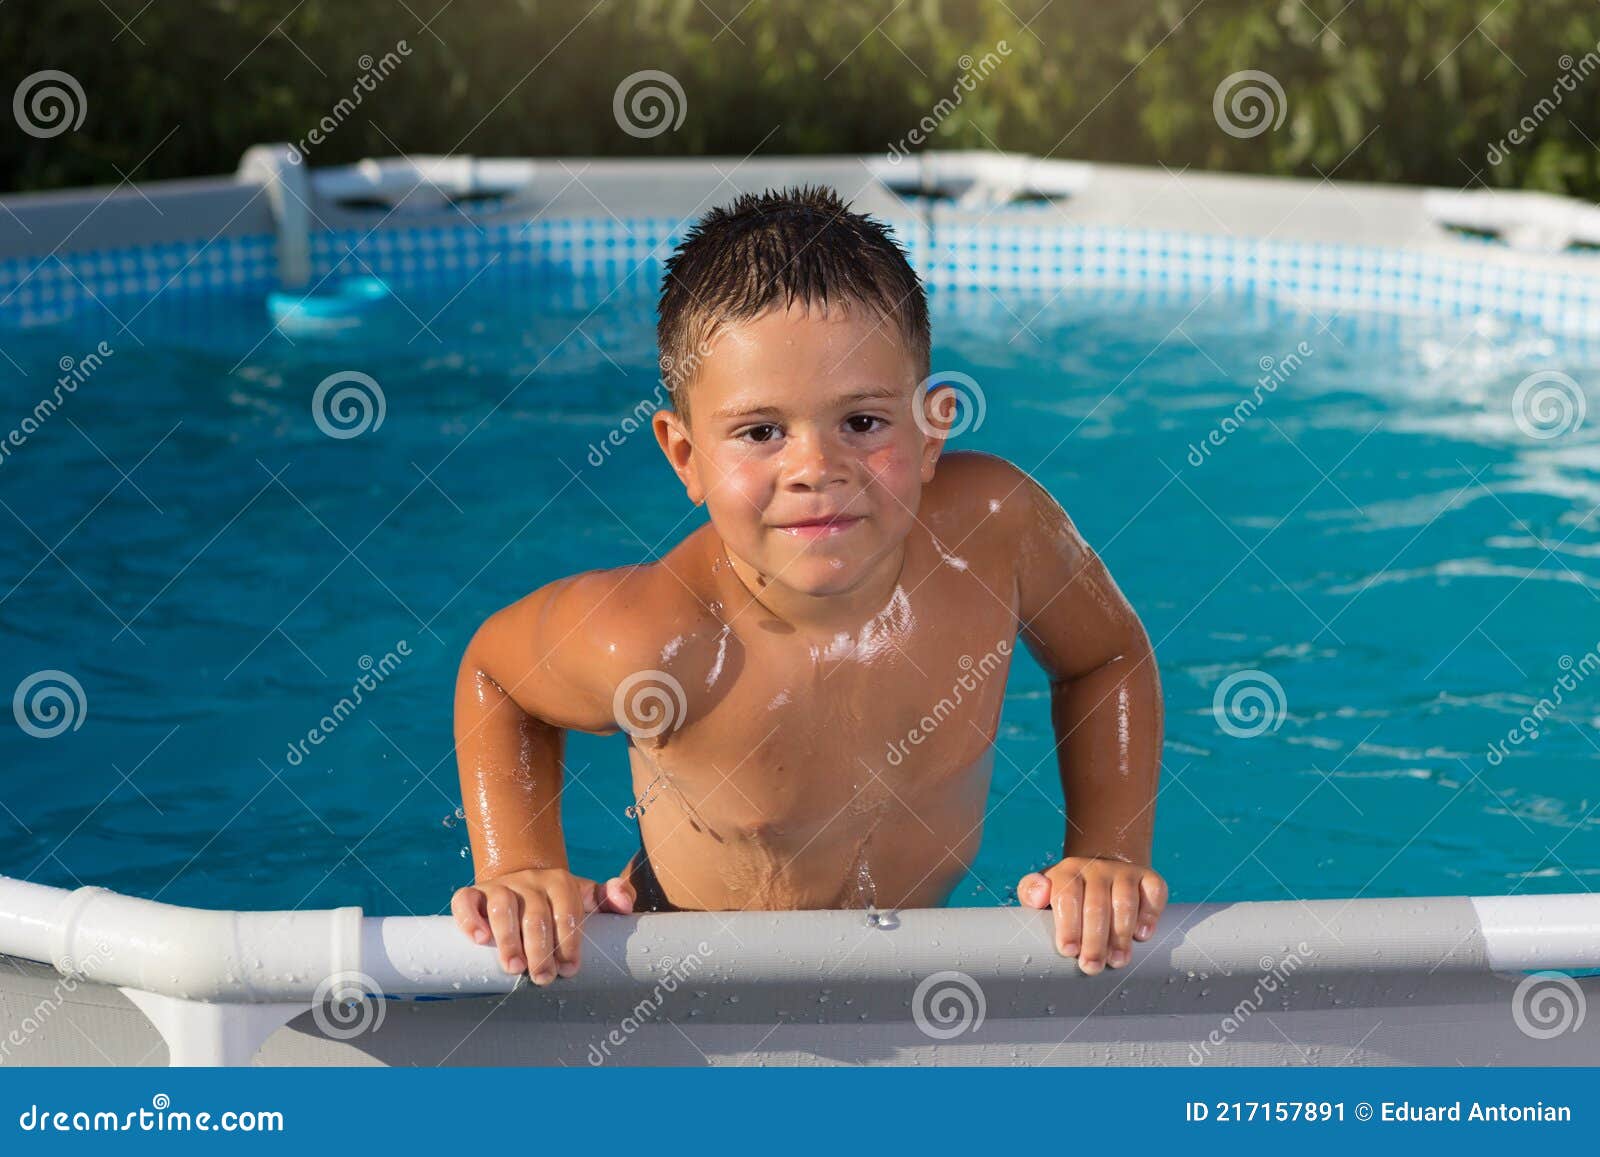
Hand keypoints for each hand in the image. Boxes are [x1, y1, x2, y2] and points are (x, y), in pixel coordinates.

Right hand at [451, 868, 635, 983]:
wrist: (522, 884)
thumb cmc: (558, 902)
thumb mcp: (587, 898)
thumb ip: (614, 898)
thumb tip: (623, 903)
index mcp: (560, 882)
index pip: (567, 910)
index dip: (569, 941)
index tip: (569, 970)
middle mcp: (530, 881)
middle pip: (535, 914)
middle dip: (541, 950)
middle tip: (542, 978)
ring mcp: (500, 886)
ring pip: (502, 907)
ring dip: (508, 940)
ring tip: (514, 968)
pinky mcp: (475, 893)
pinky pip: (465, 900)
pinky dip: (470, 919)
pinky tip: (479, 940)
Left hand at [1016, 858, 1166, 975]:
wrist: (1102, 873)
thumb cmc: (1069, 895)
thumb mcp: (1044, 893)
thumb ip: (1031, 893)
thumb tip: (1038, 896)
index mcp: (1067, 872)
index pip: (1066, 895)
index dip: (1068, 924)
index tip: (1068, 951)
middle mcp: (1096, 868)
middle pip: (1096, 904)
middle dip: (1094, 940)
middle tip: (1092, 966)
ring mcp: (1124, 872)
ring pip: (1125, 901)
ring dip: (1121, 934)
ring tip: (1117, 961)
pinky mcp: (1148, 877)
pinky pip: (1154, 892)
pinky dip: (1150, 914)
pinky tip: (1142, 935)